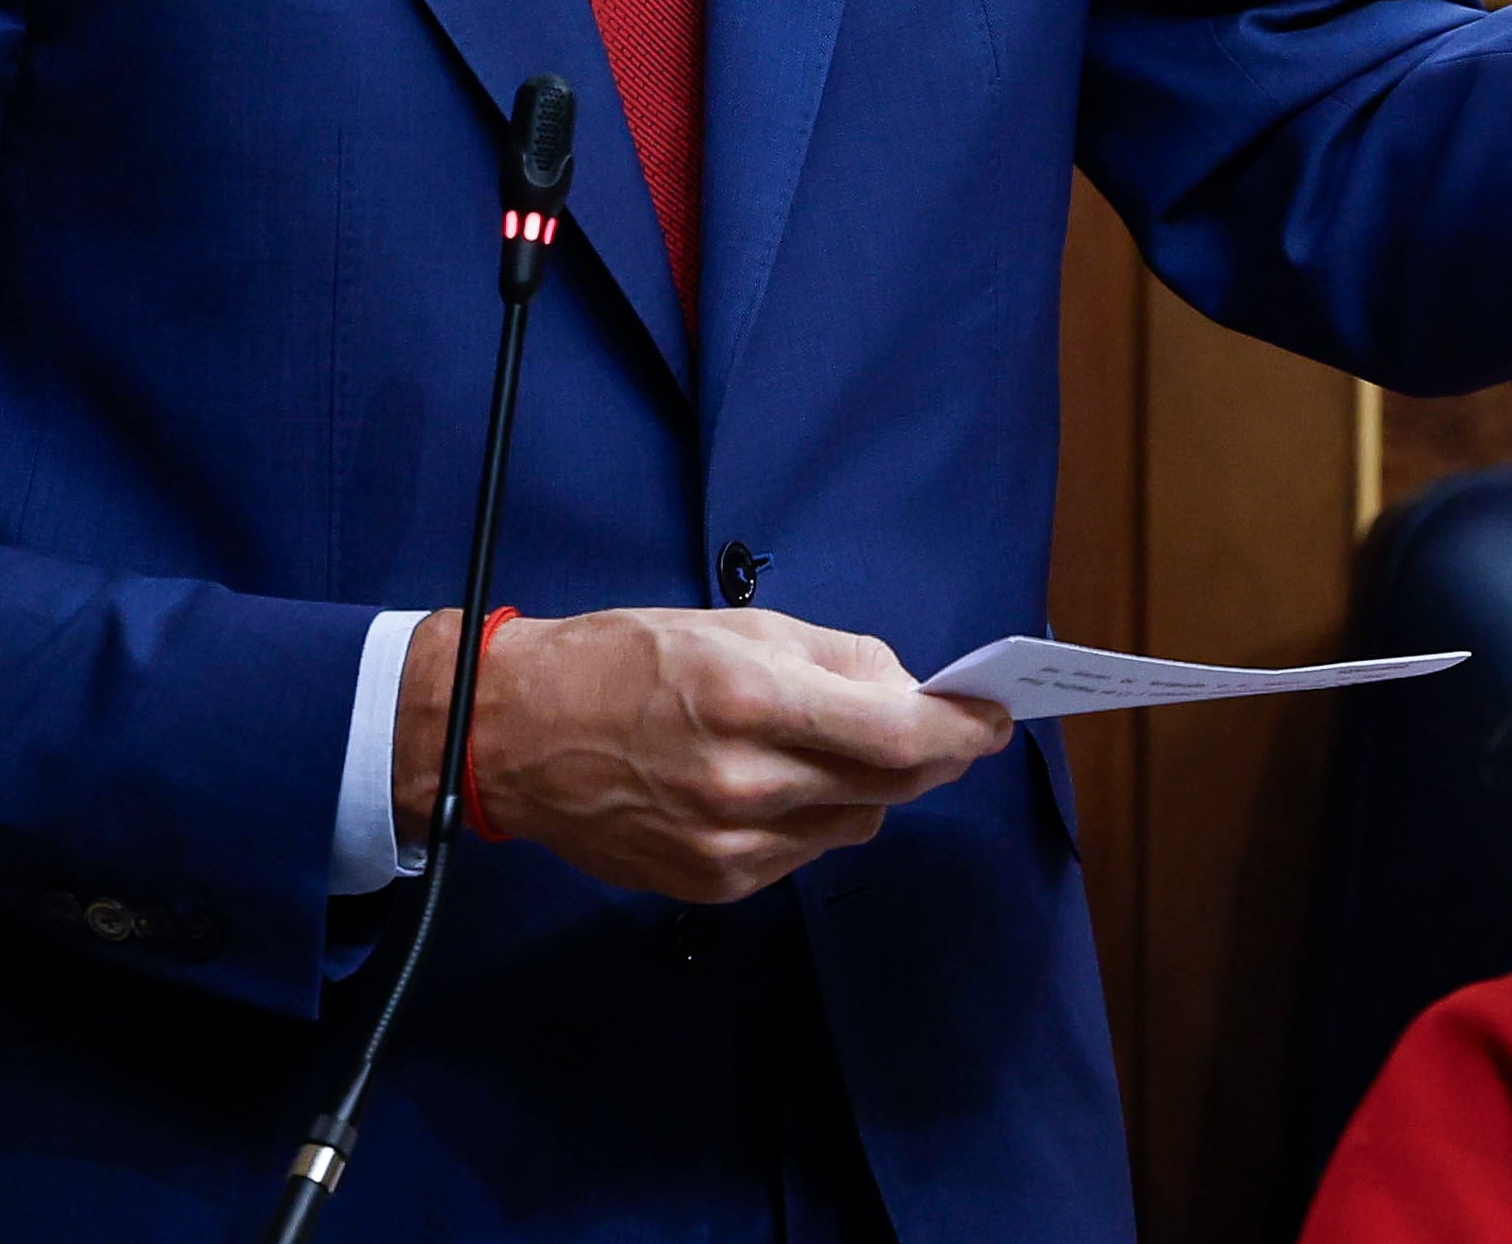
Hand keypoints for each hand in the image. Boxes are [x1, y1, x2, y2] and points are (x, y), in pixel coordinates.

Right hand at [393, 604, 1012, 901]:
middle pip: (889, 785)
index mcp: (752, 700)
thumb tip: (911, 691)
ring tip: (823, 748)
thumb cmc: (625, 661)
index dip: (962, 730)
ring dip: (866, 787)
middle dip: (927, 755)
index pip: (898, 734)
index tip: (994, 719)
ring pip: (855, 824)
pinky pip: (805, 855)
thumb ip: (837, 659)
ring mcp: (729, 845)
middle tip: (940, 729)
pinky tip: (774, 786)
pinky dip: (813, 820)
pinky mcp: (713, 886)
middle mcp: (745, 783)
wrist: (517, 733)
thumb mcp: (737, 626)